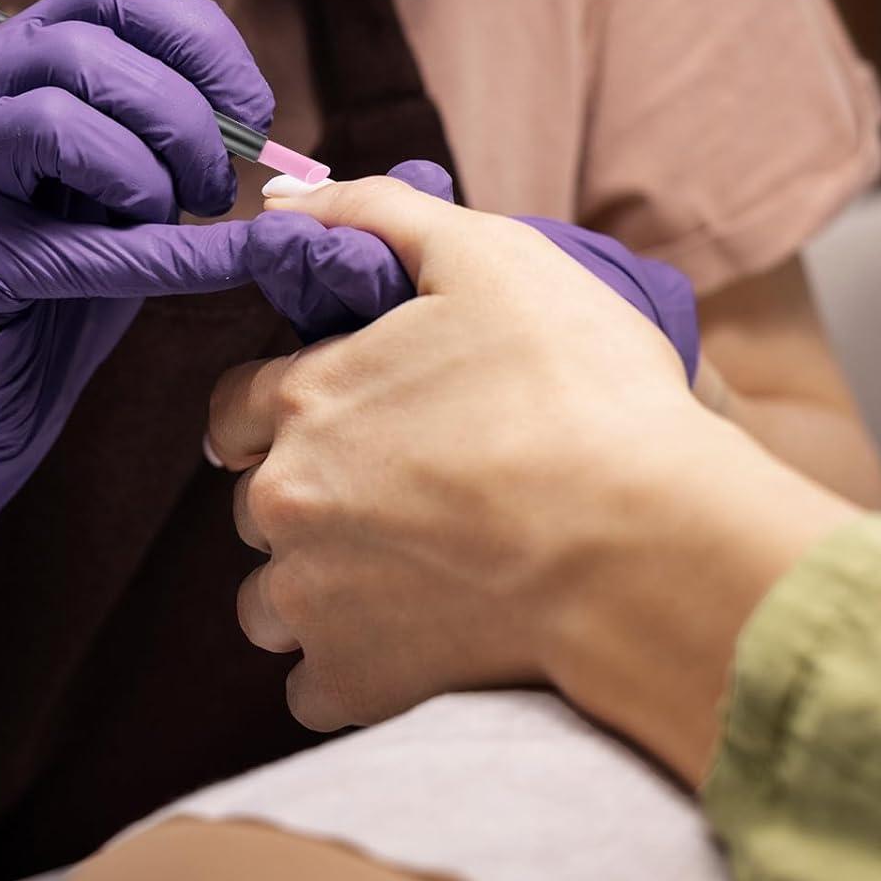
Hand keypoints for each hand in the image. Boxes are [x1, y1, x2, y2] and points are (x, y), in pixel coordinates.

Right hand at [0, 0, 267, 623]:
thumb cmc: (49, 297)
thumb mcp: (111, 191)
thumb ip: (158, 135)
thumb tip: (254, 115)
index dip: (200, 38)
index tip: (254, 108)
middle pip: (86, 49)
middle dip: (186, 118)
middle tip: (222, 188)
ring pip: (62, 117)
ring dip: (156, 173)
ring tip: (185, 221)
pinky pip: (79, 240)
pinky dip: (175, 253)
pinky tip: (231, 262)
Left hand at [210, 176, 853, 779]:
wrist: (645, 541)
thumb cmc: (577, 387)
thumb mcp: (486, 255)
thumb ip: (375, 212)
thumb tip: (286, 196)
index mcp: (304, 398)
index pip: (234, 406)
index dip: (279, 408)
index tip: (334, 421)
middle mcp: (284, 499)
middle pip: (257, 500)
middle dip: (307, 495)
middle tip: (399, 493)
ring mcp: (311, 596)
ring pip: (270, 597)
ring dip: (317, 586)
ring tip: (409, 571)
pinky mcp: (354, 679)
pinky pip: (313, 685)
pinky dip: (352, 666)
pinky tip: (417, 639)